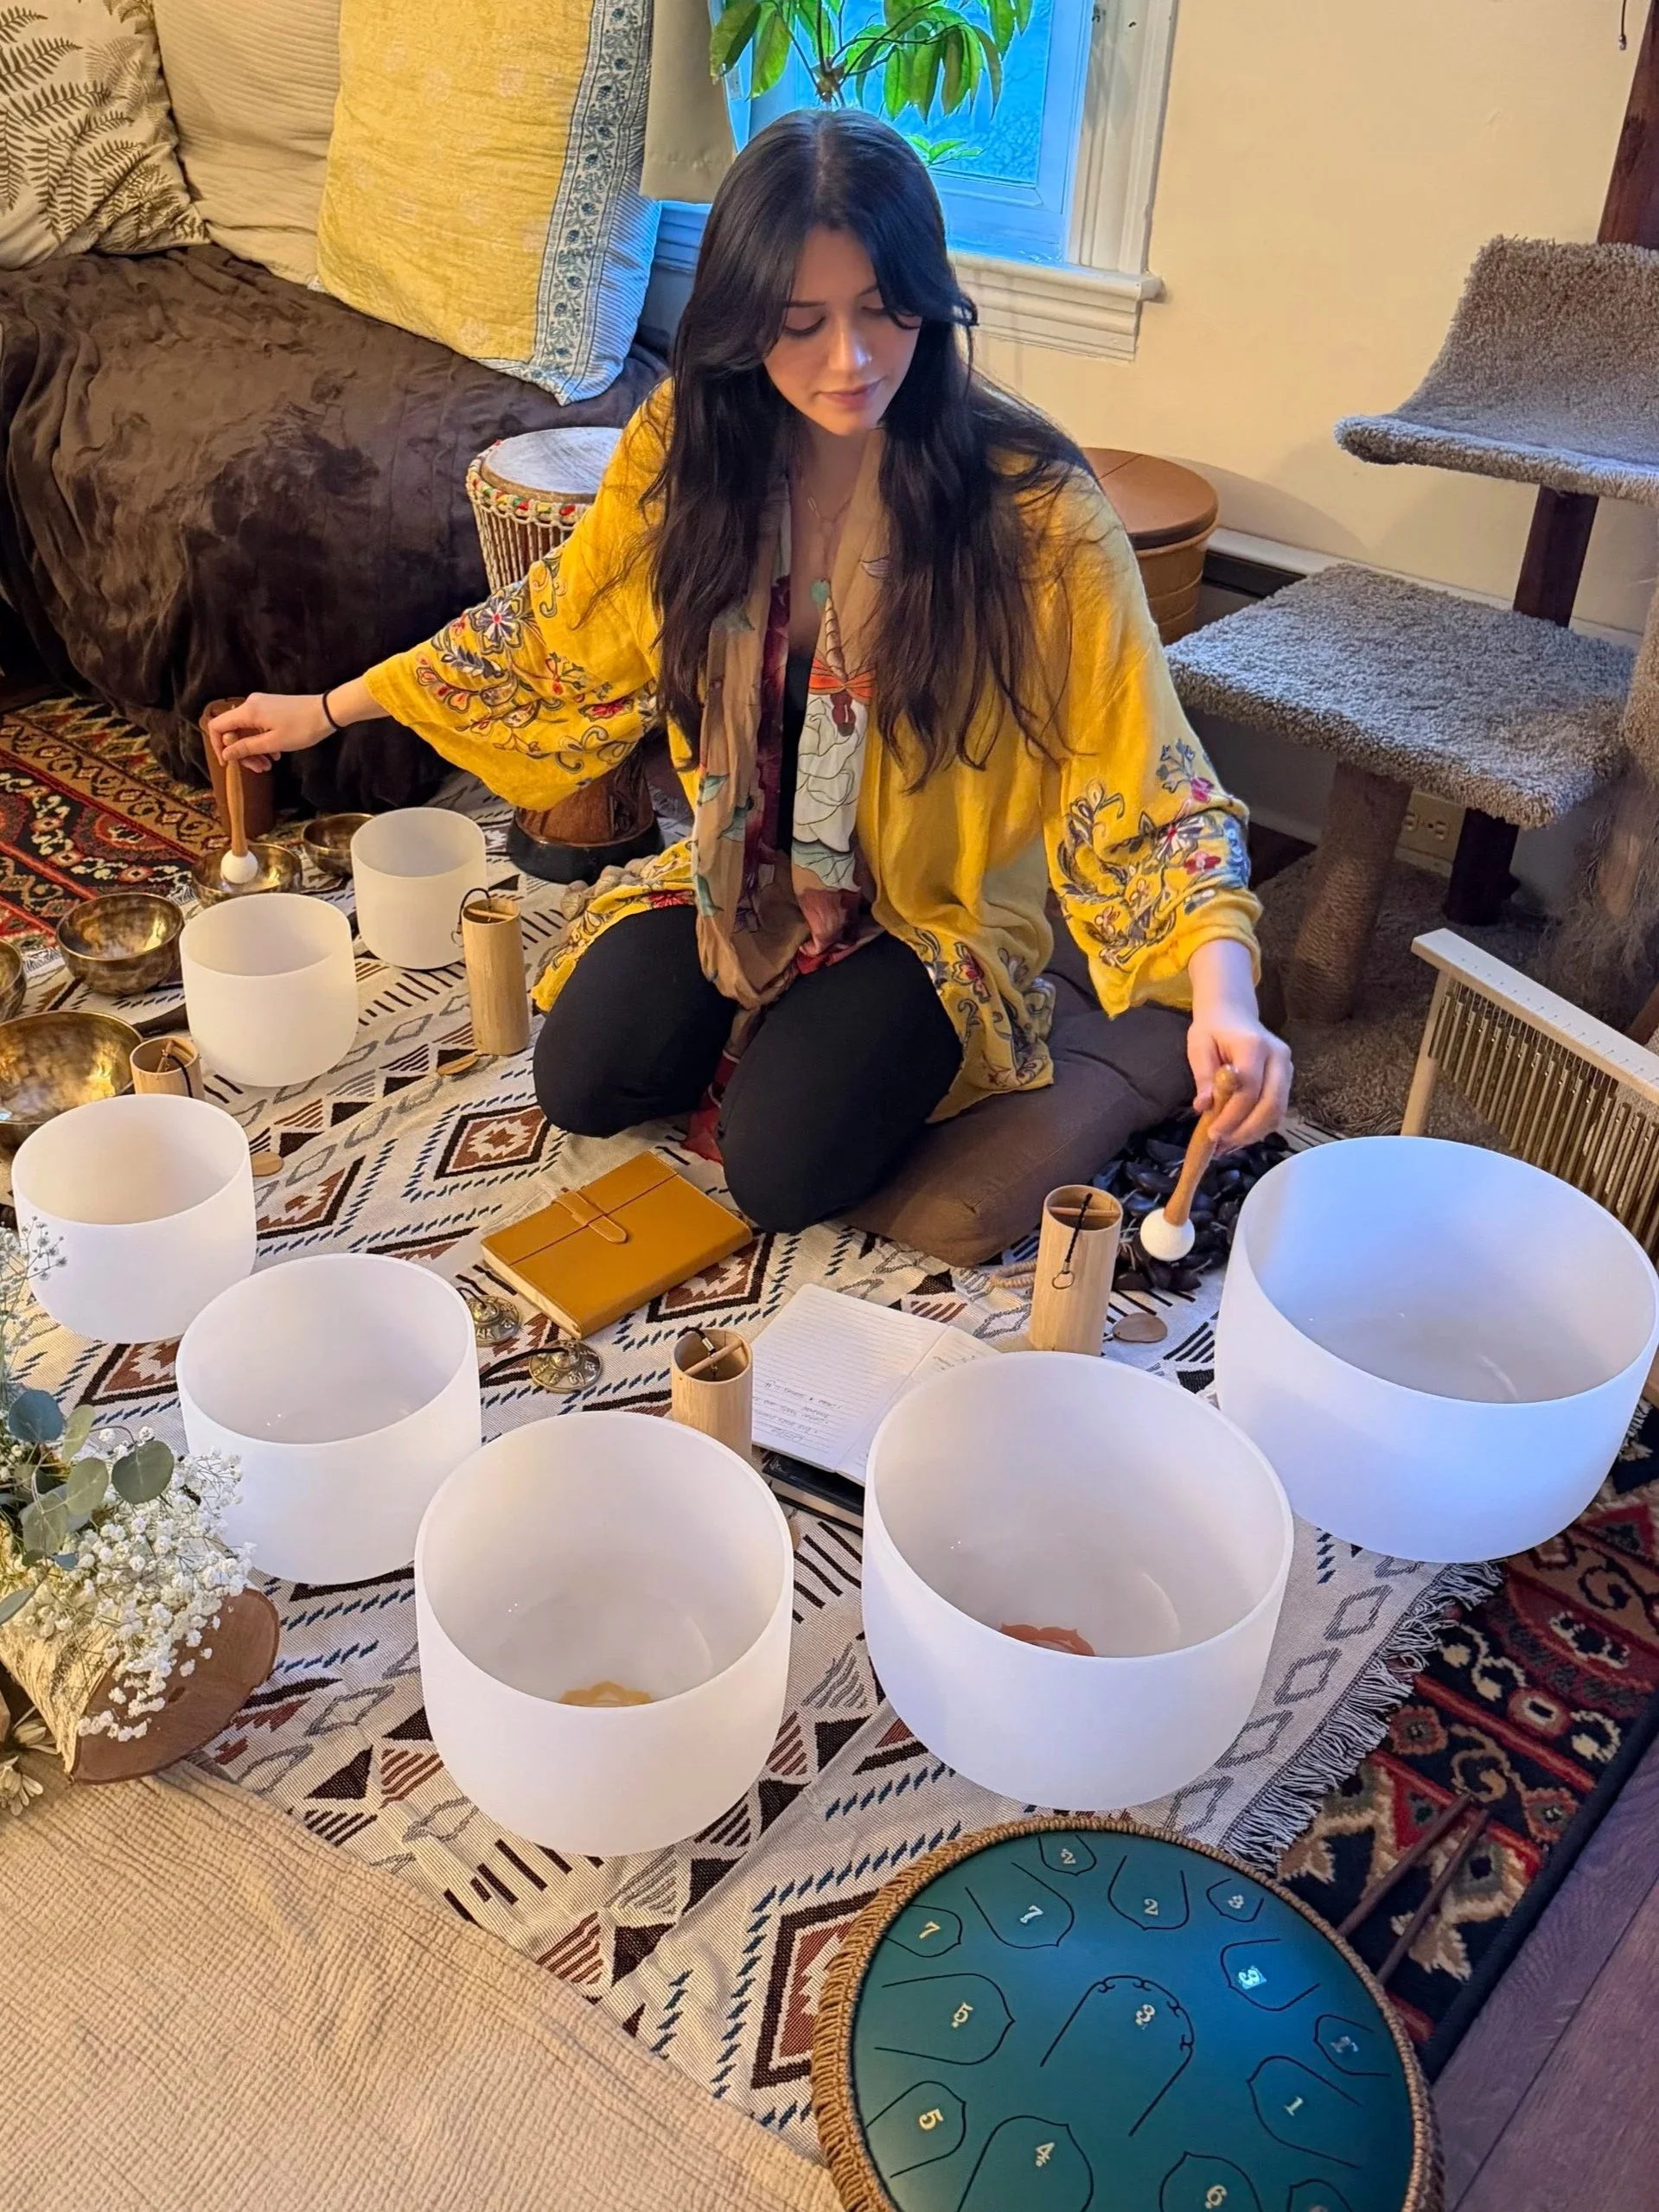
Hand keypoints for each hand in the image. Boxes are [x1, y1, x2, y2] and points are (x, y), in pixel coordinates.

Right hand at [207, 693, 332, 773]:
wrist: (327, 712)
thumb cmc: (302, 728)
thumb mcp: (273, 743)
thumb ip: (246, 748)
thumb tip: (226, 753)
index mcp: (247, 711)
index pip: (217, 726)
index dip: (217, 745)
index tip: (228, 762)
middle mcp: (250, 704)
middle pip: (233, 730)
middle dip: (242, 752)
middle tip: (257, 768)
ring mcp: (261, 704)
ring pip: (247, 730)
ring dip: (254, 750)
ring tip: (268, 765)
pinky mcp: (270, 707)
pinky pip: (257, 726)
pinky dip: (263, 741)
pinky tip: (276, 755)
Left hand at [1184, 937, 1291, 1149]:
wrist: (1232, 1012)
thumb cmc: (1212, 1029)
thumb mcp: (1199, 1047)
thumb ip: (1204, 1077)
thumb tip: (1204, 1107)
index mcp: (1254, 1045)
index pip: (1249, 1089)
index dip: (1232, 1115)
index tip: (1212, 1133)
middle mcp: (1278, 1056)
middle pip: (1271, 1104)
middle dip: (1246, 1130)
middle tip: (1222, 1145)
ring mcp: (1286, 1068)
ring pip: (1278, 1111)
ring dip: (1254, 1133)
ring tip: (1228, 1145)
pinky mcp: (1287, 1078)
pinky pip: (1278, 1110)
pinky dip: (1259, 1127)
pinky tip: (1239, 1135)